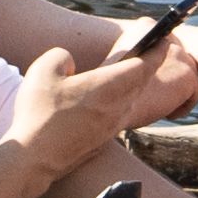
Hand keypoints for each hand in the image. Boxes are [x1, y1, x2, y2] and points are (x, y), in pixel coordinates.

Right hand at [0, 34, 197, 167]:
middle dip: (147, 65)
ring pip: (130, 99)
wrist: (34, 158)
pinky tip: (102, 100)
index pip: (145, 65)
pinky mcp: (102, 140)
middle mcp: (117, 107)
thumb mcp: (44, 70)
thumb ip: (61, 56)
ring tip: (125, 73)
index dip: (157, 50)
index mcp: (109, 86)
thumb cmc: (38, 113)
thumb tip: (70, 63)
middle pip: (141, 82)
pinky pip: (118, 115)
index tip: (164, 39)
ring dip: (133, 84)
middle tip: (148, 51)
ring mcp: (111, 126)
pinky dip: (119, 102)